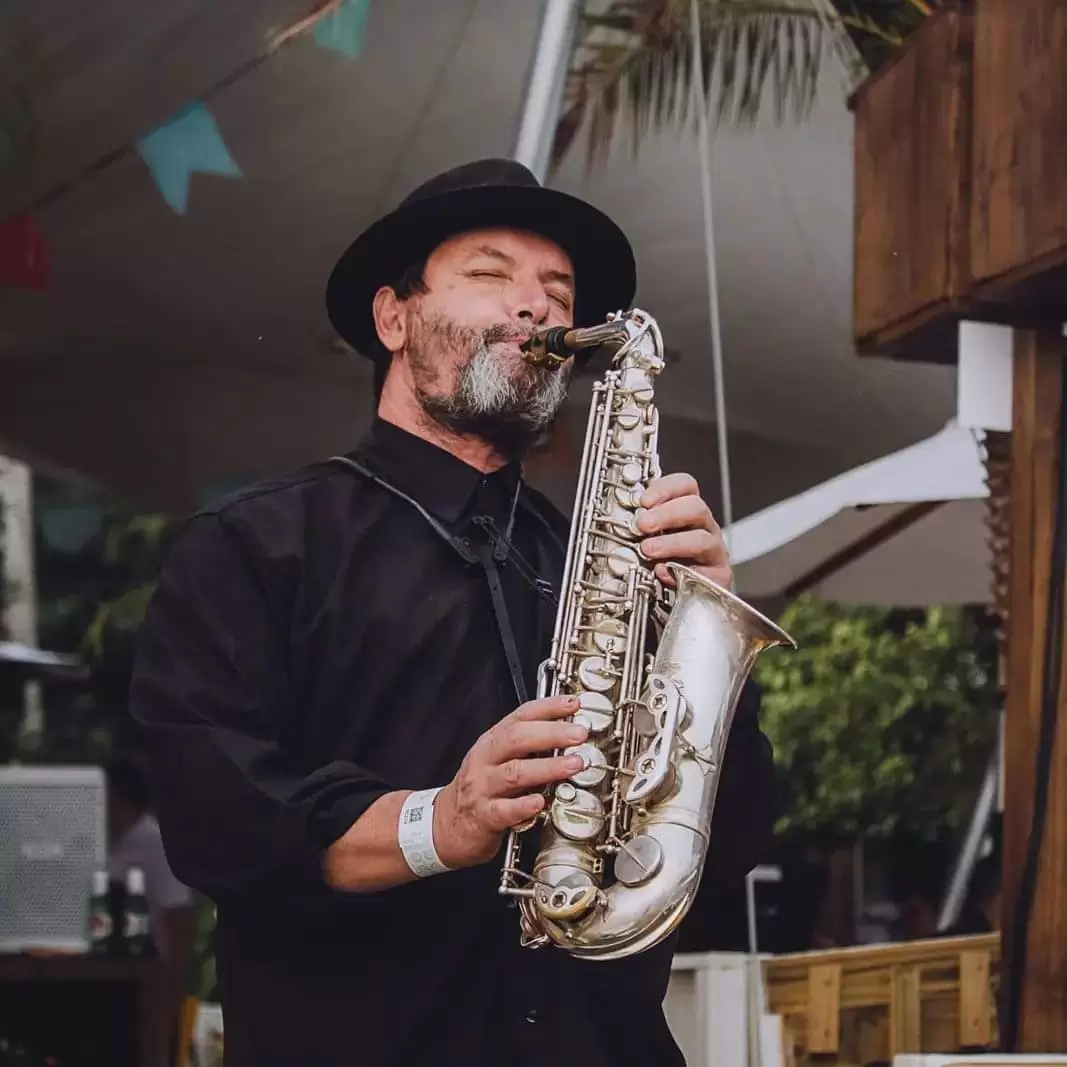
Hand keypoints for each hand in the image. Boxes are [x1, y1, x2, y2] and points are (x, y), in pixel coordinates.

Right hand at [433, 695, 588, 868]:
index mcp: (492, 742)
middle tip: (579, 733)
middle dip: (551, 734)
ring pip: (514, 773)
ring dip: (547, 767)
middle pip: (517, 739)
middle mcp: (485, 760)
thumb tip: (567, 732)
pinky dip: (523, 806)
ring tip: (573, 764)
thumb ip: (528, 746)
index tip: (573, 703)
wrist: (446, 824)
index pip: (520, 716)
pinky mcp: (483, 817)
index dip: (547, 707)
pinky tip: (540, 802)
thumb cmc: (480, 788)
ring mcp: (483, 788)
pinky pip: (503, 810)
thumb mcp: (498, 759)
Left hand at [636, 473, 731, 589]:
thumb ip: (641, 526)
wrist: (684, 597)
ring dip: (672, 543)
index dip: (665, 488)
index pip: (686, 486)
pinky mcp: (717, 577)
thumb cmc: (667, 563)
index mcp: (688, 512)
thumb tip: (622, 518)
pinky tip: (663, 573)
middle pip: (696, 507)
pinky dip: (681, 573)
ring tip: (648, 549)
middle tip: (642, 524)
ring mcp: (713, 552)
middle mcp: (704, 528)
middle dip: (666, 514)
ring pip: (702, 539)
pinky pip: (704, 573)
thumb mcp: (651, 539)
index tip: (643, 500)